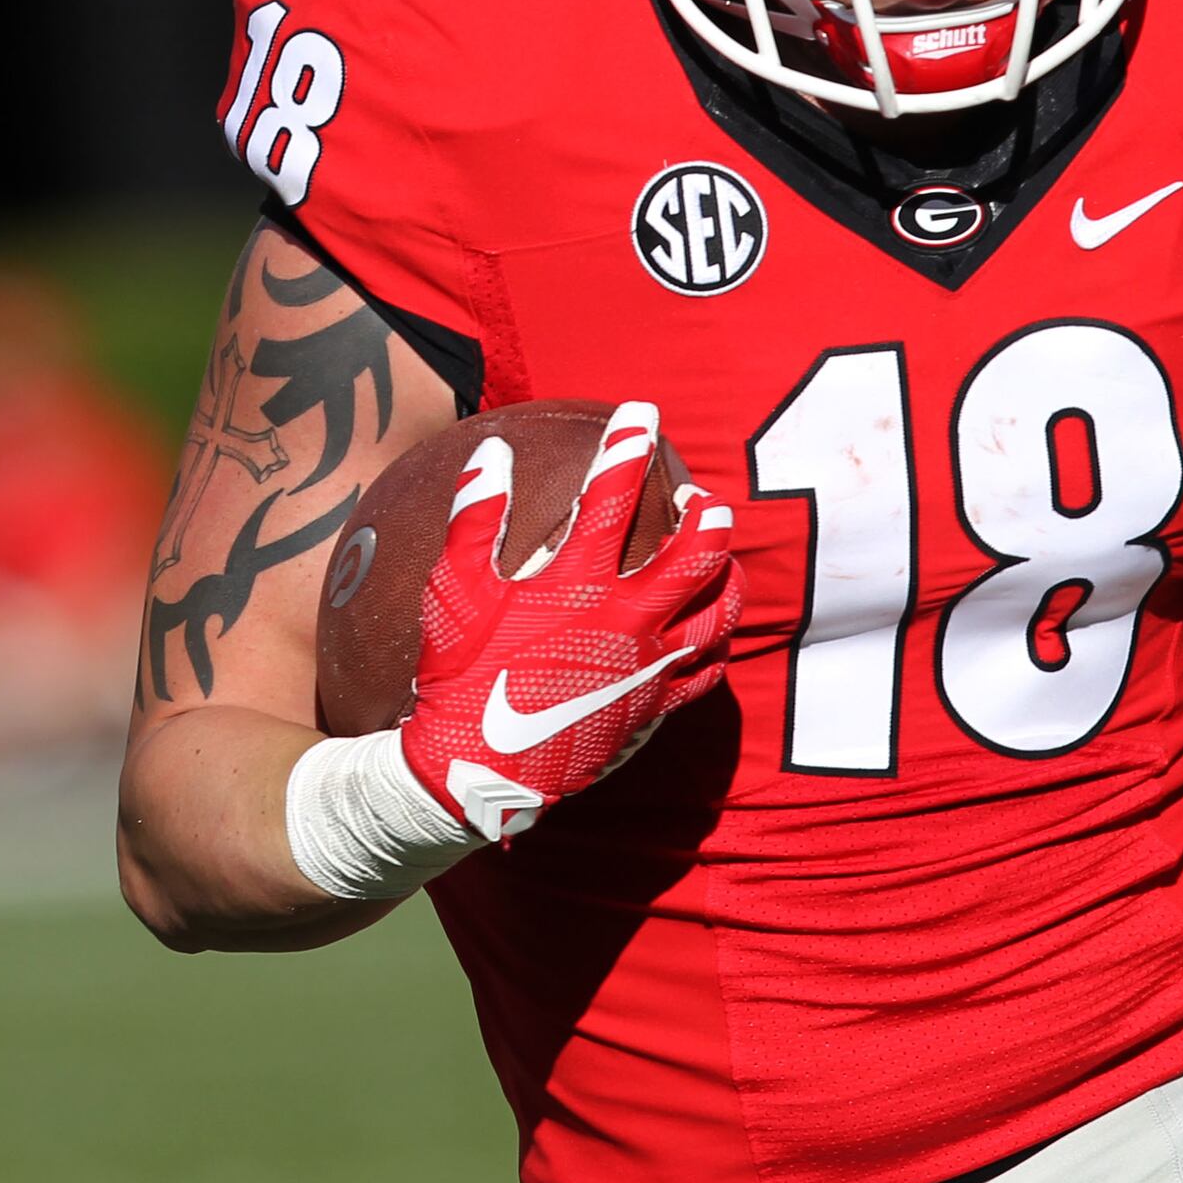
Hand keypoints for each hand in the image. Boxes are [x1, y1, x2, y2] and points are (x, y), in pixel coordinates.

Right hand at [397, 402, 738, 842]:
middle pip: (697, 556)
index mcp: (577, 584)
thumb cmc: (460, 674)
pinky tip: (708, 628)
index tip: (641, 412)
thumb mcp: (455, 588)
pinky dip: (715, 642)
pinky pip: (706, 672)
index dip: (627, 447)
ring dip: (726, 575)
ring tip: (720, 553)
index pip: (612, 497)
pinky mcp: (653, 710)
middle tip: (702, 496)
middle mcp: (626, 623)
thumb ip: (475, 515)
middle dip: (708, 516)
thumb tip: (492, 452)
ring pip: (717, 614)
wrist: (477, 770)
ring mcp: (647, 670)